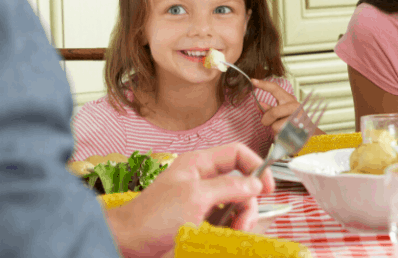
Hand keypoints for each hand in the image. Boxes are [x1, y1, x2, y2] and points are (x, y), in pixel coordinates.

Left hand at [104, 143, 274, 257]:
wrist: (129, 243)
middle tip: (244, 224)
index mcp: (200, 164)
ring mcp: (203, 201)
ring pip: (236, 205)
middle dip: (248, 204)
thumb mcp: (195, 196)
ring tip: (233, 234)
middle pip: (242, 184)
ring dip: (240, 220)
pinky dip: (231, 230)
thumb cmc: (153, 216)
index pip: (237, 154)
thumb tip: (255, 184)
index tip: (268, 187)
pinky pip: (226, 221)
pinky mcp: (201, 221)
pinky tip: (226, 237)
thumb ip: (229, 187)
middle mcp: (204, 180)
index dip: (256, 166)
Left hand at [249, 78, 323, 136]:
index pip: (275, 88)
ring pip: (276, 126)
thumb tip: (260, 103)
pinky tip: (287, 134)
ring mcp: (298, 117)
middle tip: (268, 123)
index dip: (264, 84)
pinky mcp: (299, 129)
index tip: (253, 81)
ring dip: (275, 130)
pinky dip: (280, 136)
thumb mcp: (281, 113)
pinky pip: (281, 134)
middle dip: (267, 120)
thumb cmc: (292, 122)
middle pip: (273, 112)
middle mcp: (295, 106)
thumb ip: (270, 109)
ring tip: (283, 129)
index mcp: (289, 99)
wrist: (309, 135)